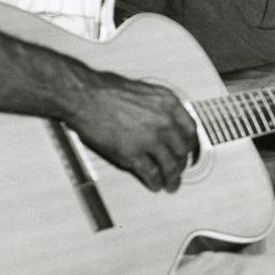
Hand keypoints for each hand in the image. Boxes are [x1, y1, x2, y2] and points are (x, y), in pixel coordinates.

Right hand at [67, 71, 196, 193]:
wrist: (84, 96)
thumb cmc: (106, 90)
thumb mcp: (144, 92)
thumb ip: (159, 108)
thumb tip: (166, 123)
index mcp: (168, 103)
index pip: (190, 130)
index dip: (190, 145)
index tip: (189, 151)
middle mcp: (163, 121)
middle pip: (182, 150)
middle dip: (181, 163)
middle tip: (179, 169)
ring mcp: (149, 139)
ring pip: (170, 165)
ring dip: (172, 178)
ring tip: (171, 184)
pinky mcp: (133, 154)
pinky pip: (151, 173)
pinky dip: (155, 182)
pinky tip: (155, 185)